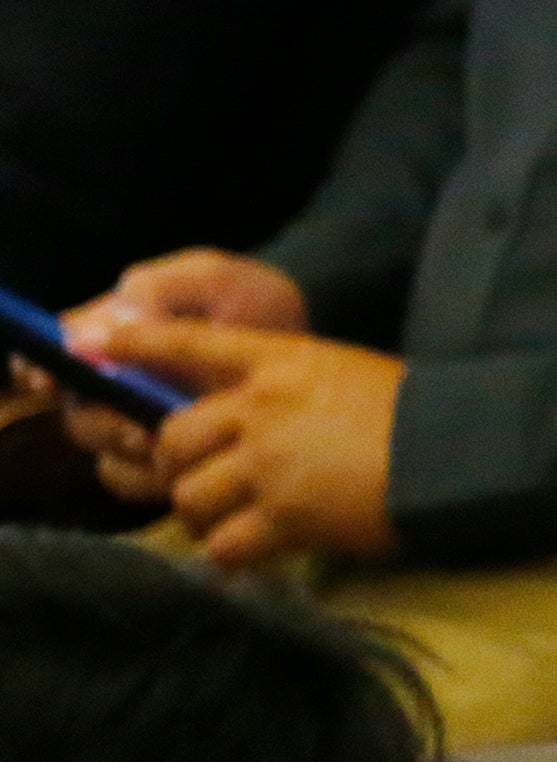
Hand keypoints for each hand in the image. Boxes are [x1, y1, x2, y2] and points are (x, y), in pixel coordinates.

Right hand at [29, 253, 311, 499]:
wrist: (307, 341)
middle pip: (78, 414)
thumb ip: (158, 291)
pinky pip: (138, 481)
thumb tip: (95, 331)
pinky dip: (151, 478)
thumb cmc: (254, 301)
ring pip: (105, 453)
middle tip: (133, 425)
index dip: (43, 371)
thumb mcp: (213, 280)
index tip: (51, 380)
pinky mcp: (170, 460)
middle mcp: (115, 385)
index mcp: (112, 336)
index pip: (53, 359)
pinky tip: (180, 468)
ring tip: (161, 442)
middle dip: (100, 422)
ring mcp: (141, 424)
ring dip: (125, 452)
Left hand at [76, 317, 400, 567]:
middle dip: (179, 468)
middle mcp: (263, 408)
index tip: (89, 344)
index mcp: (281, 362)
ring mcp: (271, 464)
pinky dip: (231, 554)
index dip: (135, 344)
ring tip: (236, 520)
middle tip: (207, 483)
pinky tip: (258, 550)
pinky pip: (222, 546)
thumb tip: (227, 426)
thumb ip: (280, 391)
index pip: (191, 343)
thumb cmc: (410, 410)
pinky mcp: (286, 518)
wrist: (462, 449)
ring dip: (203, 515)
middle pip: (172, 440)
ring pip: (189, 497)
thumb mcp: (341, 372)